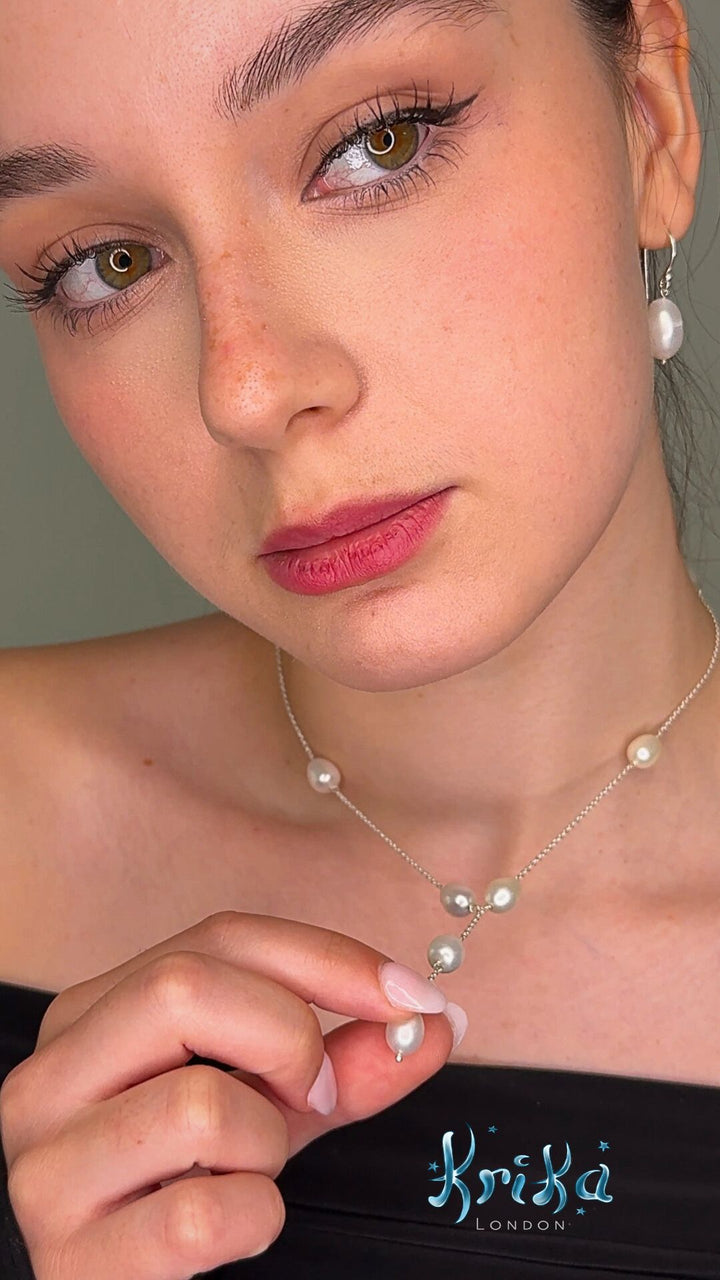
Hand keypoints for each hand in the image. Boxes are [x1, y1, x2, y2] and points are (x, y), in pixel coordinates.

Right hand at [0, 910, 454, 1278]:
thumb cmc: (194, 1181)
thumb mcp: (272, 1103)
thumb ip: (347, 1058)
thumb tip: (435, 1021)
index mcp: (90, 1015)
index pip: (216, 937)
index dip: (329, 959)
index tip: (415, 997)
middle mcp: (48, 1076)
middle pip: (183, 988)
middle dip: (289, 1038)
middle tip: (318, 1095)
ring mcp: (46, 1167)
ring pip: (200, 1103)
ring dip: (267, 1143)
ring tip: (245, 1170)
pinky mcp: (72, 1258)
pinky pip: (202, 1215)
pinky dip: (252, 1219)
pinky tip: (230, 1227)